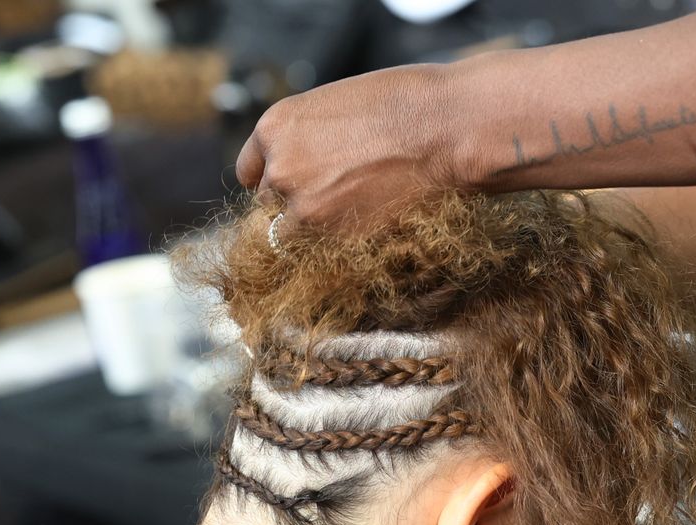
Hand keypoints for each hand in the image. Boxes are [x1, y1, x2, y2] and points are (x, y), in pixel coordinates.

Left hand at [235, 63, 463, 229]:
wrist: (445, 128)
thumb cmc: (405, 104)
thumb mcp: (337, 105)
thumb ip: (309, 137)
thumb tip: (307, 163)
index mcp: (276, 126)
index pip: (250, 170)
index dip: (273, 178)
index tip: (288, 187)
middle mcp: (279, 168)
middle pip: (268, 203)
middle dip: (293, 202)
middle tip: (332, 198)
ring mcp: (303, 206)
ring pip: (290, 233)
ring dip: (313, 228)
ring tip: (353, 212)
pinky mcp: (331, 236)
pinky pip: (320, 249)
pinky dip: (337, 243)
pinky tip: (366, 222)